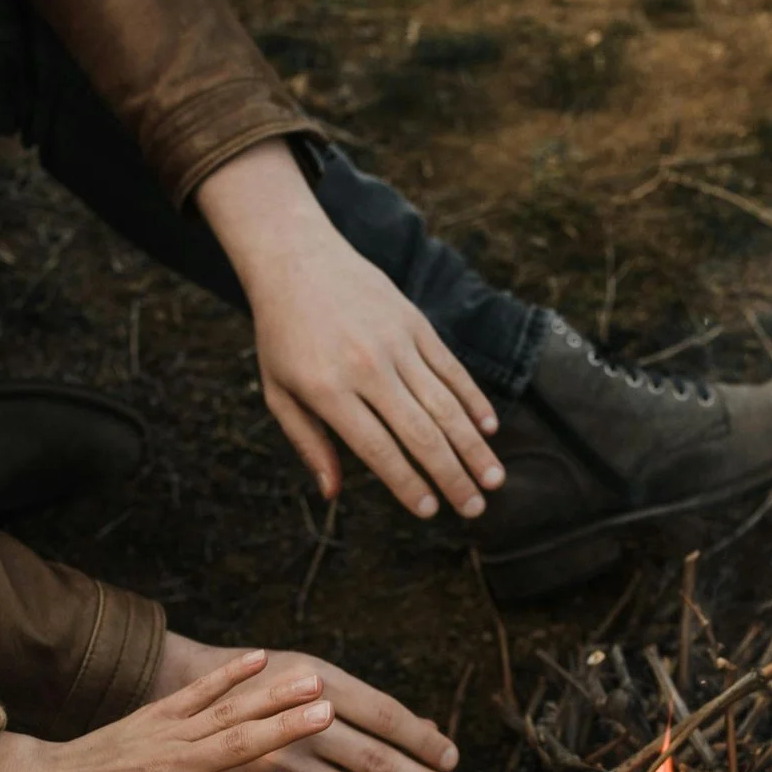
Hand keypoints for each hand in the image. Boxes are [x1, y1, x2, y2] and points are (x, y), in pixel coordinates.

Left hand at [0, 648, 330, 771]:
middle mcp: (178, 768)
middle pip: (242, 746)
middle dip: (288, 727)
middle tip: (328, 711)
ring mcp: (165, 737)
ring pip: (228, 713)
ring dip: (272, 695)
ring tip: (312, 679)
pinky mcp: (153, 716)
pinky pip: (196, 691)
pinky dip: (227, 674)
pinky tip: (259, 657)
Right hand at [151, 633, 464, 771]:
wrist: (183, 689)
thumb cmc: (263, 678)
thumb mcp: (314, 673)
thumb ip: (369, 705)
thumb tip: (430, 732)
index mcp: (322, 685)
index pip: (388, 718)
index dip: (424, 742)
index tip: (453, 760)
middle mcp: (304, 724)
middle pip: (378, 760)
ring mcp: (283, 761)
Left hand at [195, 140, 503, 519]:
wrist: (296, 259)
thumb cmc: (282, 335)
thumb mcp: (278, 391)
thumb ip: (307, 442)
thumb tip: (332, 493)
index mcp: (329, 389)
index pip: (378, 448)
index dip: (407, 483)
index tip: (429, 511)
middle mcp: (367, 367)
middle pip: (421, 433)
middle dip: (452, 476)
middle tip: (475, 509)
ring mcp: (396, 342)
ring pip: (445, 404)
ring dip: (473, 446)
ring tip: (494, 480)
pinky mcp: (415, 323)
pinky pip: (451, 368)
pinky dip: (473, 400)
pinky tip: (488, 429)